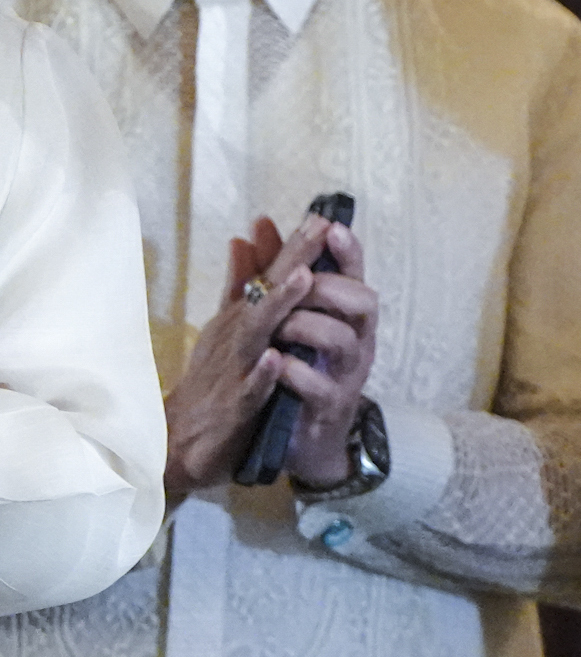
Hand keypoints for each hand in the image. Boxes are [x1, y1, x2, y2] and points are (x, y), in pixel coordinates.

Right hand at [159, 211, 352, 499]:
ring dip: (278, 307)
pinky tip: (276, 359)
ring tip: (303, 280)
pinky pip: (250, 391)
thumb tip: (246, 238)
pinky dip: (262, 374)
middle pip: (266, 294)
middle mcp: (238, 338)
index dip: (295, 247)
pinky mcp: (234, 408)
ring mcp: (235, 371)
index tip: (323, 214)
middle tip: (319, 228)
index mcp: (242, 320)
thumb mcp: (227, 328)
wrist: (180, 441)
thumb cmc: (212, 380)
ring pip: (258, 336)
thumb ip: (240, 287)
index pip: (270, 278)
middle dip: (292, 261)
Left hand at [264, 213, 381, 483]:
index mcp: (346, 318)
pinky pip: (320, 384)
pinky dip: (295, 372)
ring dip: (306, 326)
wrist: (300, 441)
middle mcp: (356, 341)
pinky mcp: (331, 407)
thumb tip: (259, 224)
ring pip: (342, 339)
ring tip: (278, 329)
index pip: (355, 275)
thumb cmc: (295, 371)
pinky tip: (277, 365)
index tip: (331, 227)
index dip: (348, 252)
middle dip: (327, 288)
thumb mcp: (280, 316)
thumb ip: (269, 272)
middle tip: (297, 284)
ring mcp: (347, 374)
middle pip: (362, 301)